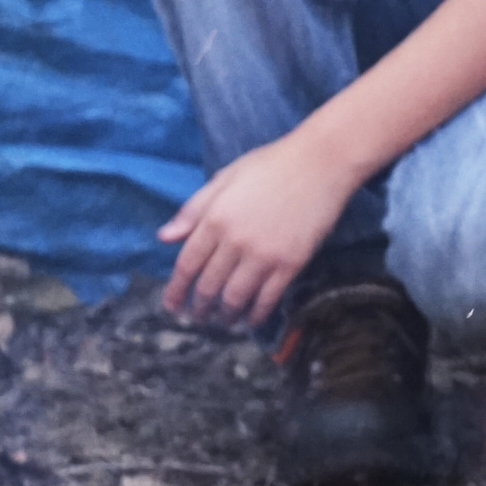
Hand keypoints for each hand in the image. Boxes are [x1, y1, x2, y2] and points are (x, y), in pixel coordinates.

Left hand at [159, 122, 360, 325]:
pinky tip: (251, 319)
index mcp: (215, 218)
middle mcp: (236, 240)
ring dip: (225, 315)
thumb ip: (193, 210)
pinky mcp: (291, 263)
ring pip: (235, 298)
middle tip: (197, 318)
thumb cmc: (271, 165)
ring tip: (223, 322)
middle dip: (199, 308)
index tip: (171, 305)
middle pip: (209, 286)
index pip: (187, 264)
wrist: (321, 163)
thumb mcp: (225, 178)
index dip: (176, 290)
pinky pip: (268, 298)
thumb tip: (164, 237)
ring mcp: (264, 254)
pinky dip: (256, 314)